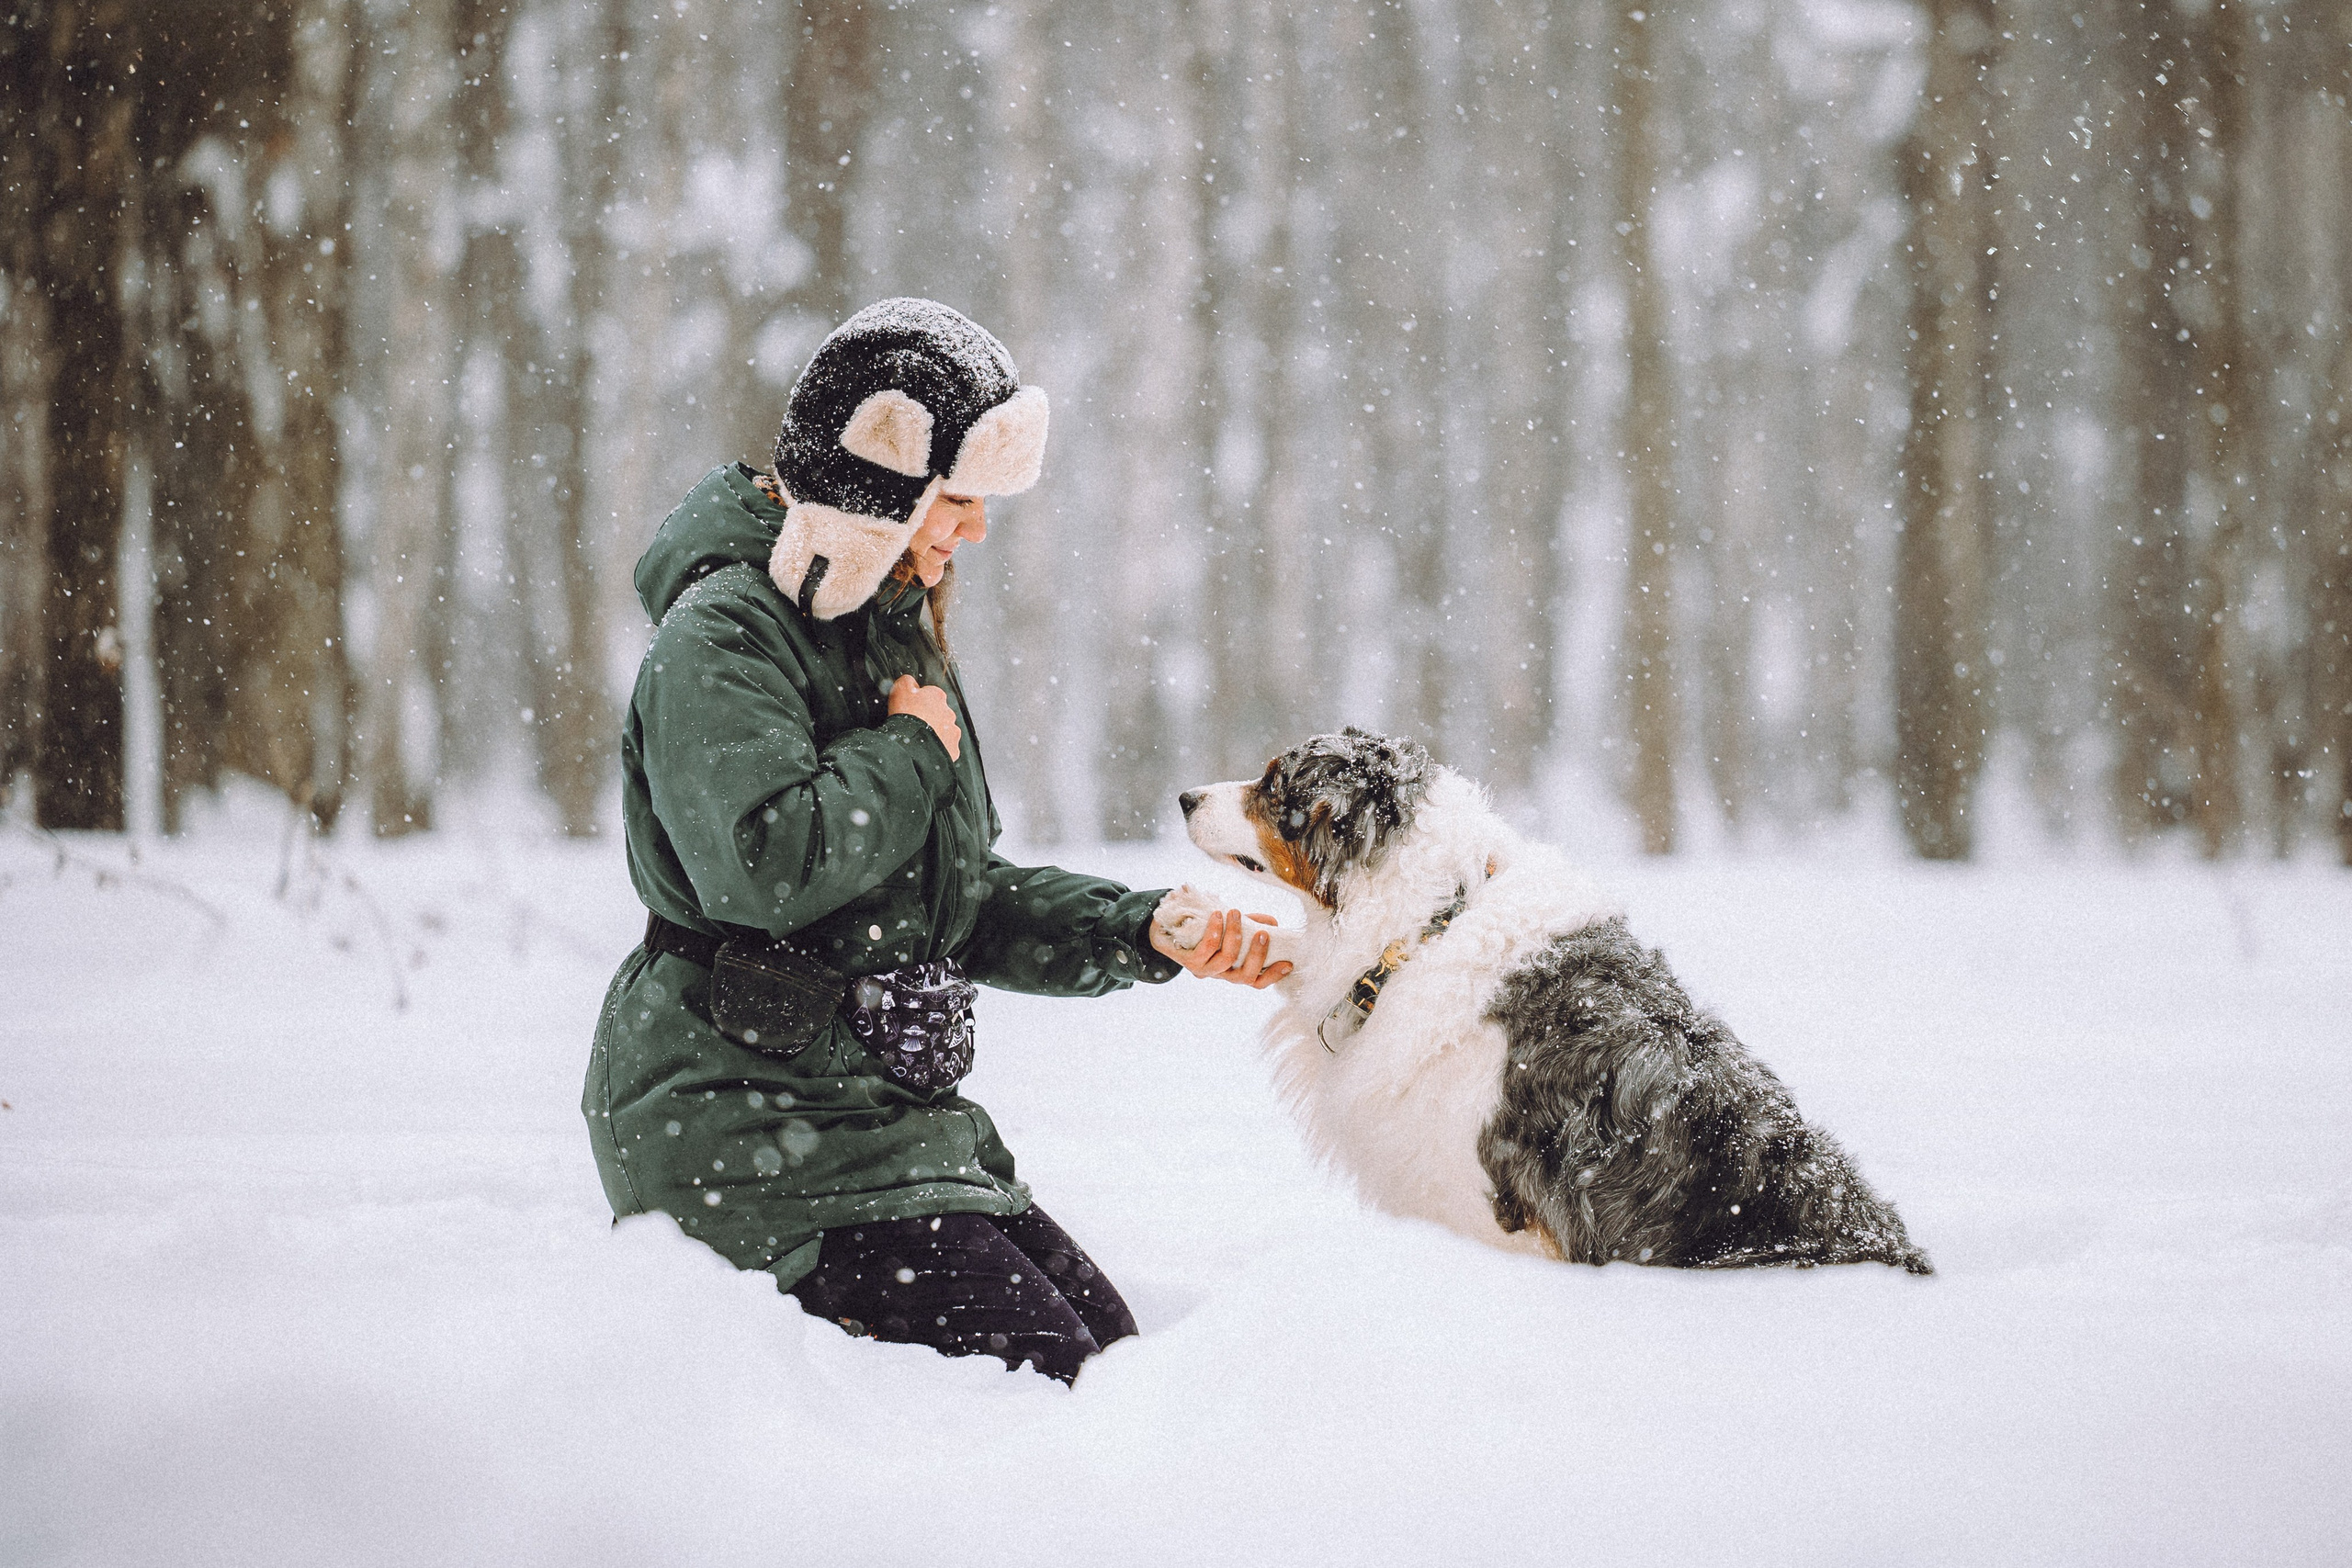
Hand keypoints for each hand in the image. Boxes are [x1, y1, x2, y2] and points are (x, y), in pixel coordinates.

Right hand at [887, 674, 960, 760]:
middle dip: (929, 718)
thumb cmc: (906, 715)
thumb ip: (907, 681)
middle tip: (915, 725)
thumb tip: (911, 681)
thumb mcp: (900, 689)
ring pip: (945, 730)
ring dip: (935, 733)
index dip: (919, 702)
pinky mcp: (953, 748)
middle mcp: (949, 712)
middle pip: (939, 713)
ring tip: (920, 739)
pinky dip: (939, 748)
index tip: (911, 709)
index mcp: (937, 696)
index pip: (930, 695)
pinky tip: (927, 750)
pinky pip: (947, 747)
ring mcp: (952, 731)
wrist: (912, 744)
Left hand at [1151, 907, 1291, 988]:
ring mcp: (1203, 969)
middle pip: (1244, 977)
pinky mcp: (1187, 960)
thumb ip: (1250, 925)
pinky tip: (1217, 916)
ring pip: (1226, 961)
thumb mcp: (1230, 927)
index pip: (1256, 982)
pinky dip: (1214, 932)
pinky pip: (1204, 949)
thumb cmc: (1203, 928)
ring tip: (1235, 913)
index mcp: (1233, 970)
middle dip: (1257, 956)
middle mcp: (1219, 974)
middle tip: (1262, 934)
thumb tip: (1274, 923)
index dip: (1273, 977)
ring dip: (1234, 936)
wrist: (1166, 928)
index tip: (1288, 964)